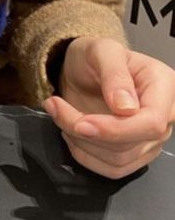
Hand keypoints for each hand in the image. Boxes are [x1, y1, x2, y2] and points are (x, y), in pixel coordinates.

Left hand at [42, 36, 174, 179]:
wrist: (83, 67)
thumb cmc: (95, 55)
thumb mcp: (101, 50)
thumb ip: (114, 74)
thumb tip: (126, 108)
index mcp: (163, 86)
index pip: (152, 122)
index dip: (116, 129)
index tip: (81, 123)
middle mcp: (164, 116)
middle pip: (132, 144)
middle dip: (88, 133)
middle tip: (56, 107)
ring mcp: (151, 138)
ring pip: (119, 160)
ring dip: (81, 143)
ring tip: (60, 114)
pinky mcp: (135, 153)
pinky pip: (113, 169)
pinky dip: (85, 155)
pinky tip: (71, 132)